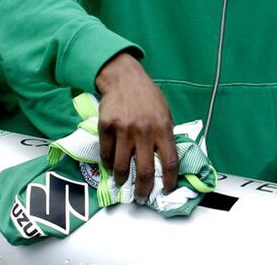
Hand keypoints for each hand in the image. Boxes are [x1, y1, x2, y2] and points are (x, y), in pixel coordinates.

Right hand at [95, 52, 176, 203]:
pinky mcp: (106, 128)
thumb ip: (165, 134)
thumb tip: (166, 159)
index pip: (170, 162)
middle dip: (144, 190)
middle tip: (142, 198)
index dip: (170, 181)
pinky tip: (112, 166)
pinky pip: (107, 154)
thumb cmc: (148, 97)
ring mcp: (124, 130)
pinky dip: (109, 164)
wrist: (124, 79)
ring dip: (123, 180)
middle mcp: (144, 132)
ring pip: (122, 166)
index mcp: (163, 128)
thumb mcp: (165, 113)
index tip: (168, 191)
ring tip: (124, 184)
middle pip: (145, 170)